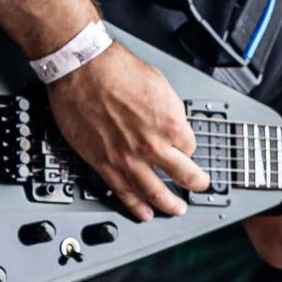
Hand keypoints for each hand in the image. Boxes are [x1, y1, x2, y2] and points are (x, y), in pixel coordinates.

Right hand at [47, 43, 208, 220]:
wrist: (82, 68)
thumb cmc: (115, 69)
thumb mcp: (159, 83)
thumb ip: (169, 108)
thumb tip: (173, 120)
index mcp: (170, 124)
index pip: (189, 146)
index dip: (187, 147)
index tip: (184, 148)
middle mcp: (152, 145)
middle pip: (182, 175)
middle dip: (194, 183)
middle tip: (198, 187)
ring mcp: (127, 158)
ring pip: (154, 191)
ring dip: (169, 203)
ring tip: (176, 210)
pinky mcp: (103, 163)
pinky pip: (123, 191)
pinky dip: (135, 206)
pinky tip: (144, 213)